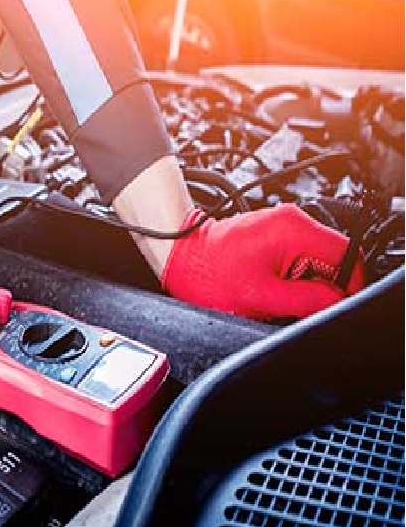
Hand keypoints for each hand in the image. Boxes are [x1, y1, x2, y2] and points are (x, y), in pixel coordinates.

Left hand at [162, 205, 364, 320]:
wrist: (177, 256)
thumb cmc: (206, 272)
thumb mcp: (260, 296)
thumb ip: (305, 300)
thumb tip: (336, 302)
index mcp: (293, 229)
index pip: (347, 254)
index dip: (349, 284)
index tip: (338, 304)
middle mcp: (291, 221)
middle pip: (332, 258)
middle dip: (322, 285)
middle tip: (297, 304)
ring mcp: (281, 227)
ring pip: (315, 262)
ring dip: (304, 283)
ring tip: (275, 294)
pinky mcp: (271, 237)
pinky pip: (296, 260)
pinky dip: (290, 278)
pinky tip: (269, 287)